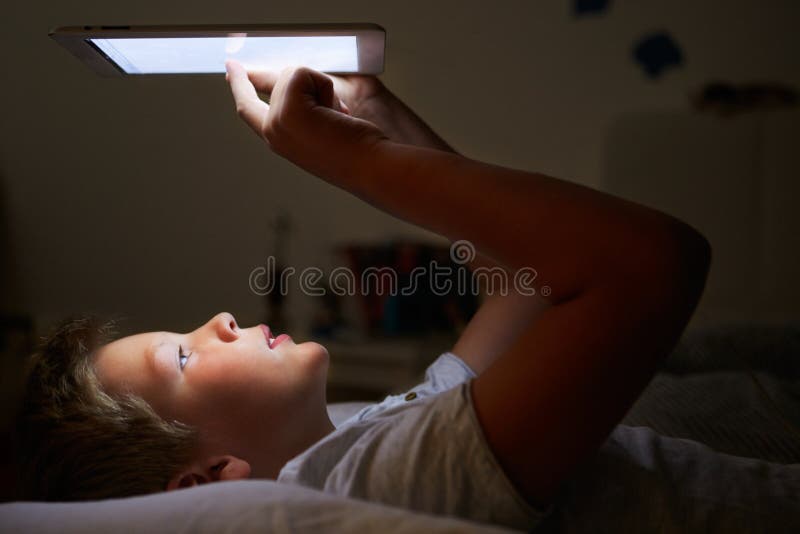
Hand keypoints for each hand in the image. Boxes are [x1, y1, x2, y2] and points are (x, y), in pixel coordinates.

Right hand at [225, 59, 387, 181]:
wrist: (370, 166)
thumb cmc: (358, 149)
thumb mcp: (323, 123)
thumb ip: (305, 104)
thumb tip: (293, 76)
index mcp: (279, 140)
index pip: (249, 107)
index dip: (240, 84)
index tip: (231, 67)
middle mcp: (272, 133)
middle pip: (280, 80)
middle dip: (314, 85)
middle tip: (339, 118)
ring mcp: (275, 122)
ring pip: (293, 74)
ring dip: (323, 89)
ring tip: (338, 120)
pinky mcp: (286, 110)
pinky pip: (301, 73)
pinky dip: (324, 87)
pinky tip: (336, 115)